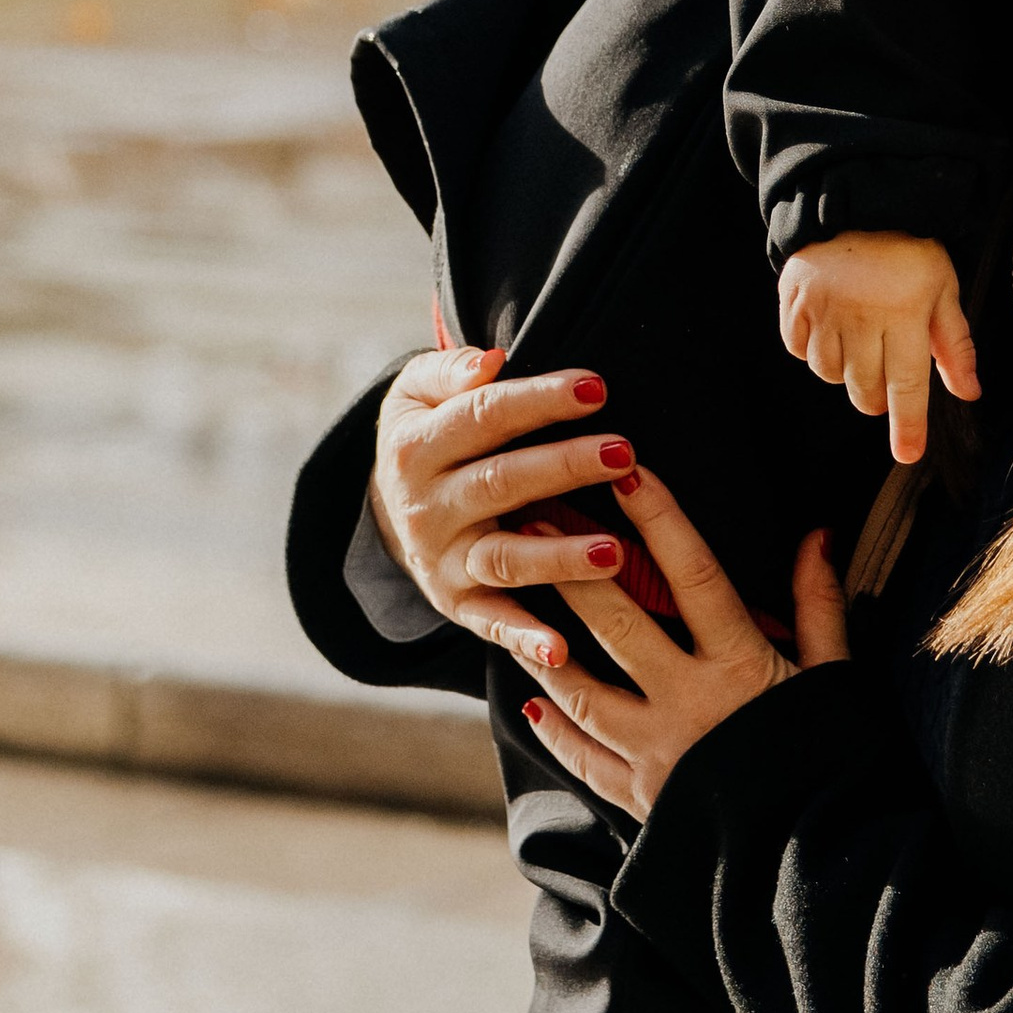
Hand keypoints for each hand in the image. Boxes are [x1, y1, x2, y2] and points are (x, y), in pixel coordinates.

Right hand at [368, 341, 637, 675]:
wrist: (388, 508)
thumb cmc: (429, 434)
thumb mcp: (416, 393)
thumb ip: (450, 371)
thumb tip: (490, 362)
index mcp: (417, 447)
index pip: (484, 416)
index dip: (539, 400)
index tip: (596, 387)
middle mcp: (427, 507)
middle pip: (501, 482)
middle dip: (564, 467)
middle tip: (623, 453)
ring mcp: (444, 560)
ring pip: (506, 557)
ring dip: (560, 558)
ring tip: (615, 551)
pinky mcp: (458, 603)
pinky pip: (494, 622)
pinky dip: (525, 639)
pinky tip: (562, 649)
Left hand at [518, 466, 850, 817]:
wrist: (822, 866)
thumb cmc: (837, 763)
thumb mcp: (836, 678)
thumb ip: (819, 606)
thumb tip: (818, 533)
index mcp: (741, 666)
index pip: (693, 576)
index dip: (660, 519)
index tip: (626, 471)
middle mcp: (689, 704)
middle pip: (618, 624)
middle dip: (572, 568)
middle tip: (536, 518)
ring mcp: (657, 755)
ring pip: (583, 690)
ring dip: (545, 643)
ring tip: (513, 602)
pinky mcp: (643, 800)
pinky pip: (586, 759)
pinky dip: (556, 730)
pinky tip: (531, 702)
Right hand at [779, 230, 979, 464]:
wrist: (857, 197)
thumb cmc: (908, 247)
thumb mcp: (943, 288)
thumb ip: (955, 344)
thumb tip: (968, 392)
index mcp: (905, 315)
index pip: (908, 386)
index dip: (908, 426)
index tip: (907, 454)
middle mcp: (862, 317)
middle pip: (865, 390)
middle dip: (878, 394)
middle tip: (886, 366)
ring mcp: (824, 310)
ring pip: (830, 374)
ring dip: (846, 370)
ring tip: (858, 340)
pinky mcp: (795, 301)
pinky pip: (798, 350)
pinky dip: (813, 350)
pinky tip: (829, 329)